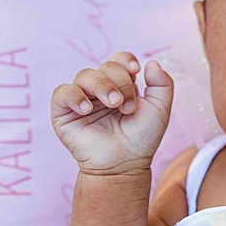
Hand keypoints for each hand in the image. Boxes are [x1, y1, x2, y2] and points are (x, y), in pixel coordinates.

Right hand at [50, 52, 173, 175]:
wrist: (124, 165)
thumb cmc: (142, 139)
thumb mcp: (160, 110)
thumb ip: (162, 84)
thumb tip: (151, 62)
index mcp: (120, 86)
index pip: (118, 61)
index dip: (125, 60)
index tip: (135, 70)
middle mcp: (99, 89)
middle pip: (106, 67)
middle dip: (120, 82)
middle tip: (128, 107)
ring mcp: (81, 99)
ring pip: (85, 75)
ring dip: (102, 86)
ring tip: (113, 104)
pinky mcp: (63, 112)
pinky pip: (63, 92)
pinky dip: (75, 96)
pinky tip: (88, 109)